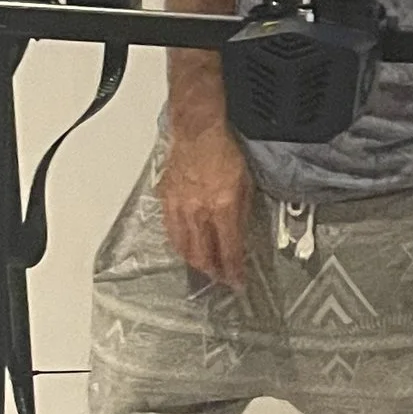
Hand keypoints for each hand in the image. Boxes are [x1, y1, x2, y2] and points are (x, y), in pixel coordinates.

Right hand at [160, 124, 252, 288]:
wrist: (198, 131)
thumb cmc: (224, 151)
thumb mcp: (246, 183)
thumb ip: (241, 212)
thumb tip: (239, 235)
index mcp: (222, 207)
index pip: (228, 250)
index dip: (233, 271)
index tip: (237, 282)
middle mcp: (199, 212)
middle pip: (202, 255)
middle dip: (213, 271)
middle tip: (220, 278)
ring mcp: (179, 207)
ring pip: (183, 247)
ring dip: (194, 261)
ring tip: (203, 267)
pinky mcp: (166, 200)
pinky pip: (171, 231)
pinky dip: (178, 244)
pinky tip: (184, 247)